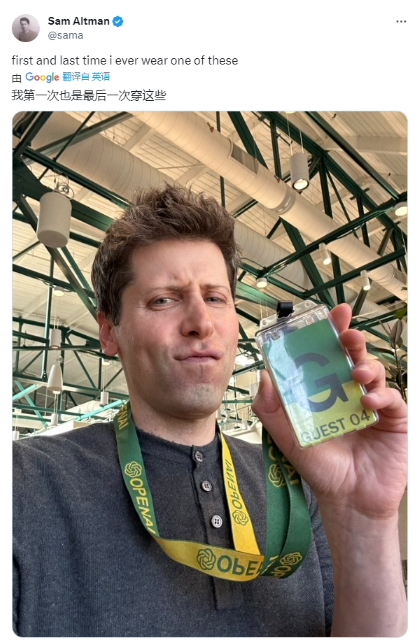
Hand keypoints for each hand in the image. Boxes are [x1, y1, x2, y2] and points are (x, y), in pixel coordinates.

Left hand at [252, 303, 406, 519]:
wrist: (348, 500)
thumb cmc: (320, 466)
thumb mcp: (288, 436)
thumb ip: (271, 408)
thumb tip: (264, 374)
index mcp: (326, 390)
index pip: (328, 354)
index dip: (330, 332)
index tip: (330, 313)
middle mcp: (351, 391)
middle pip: (354, 355)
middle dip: (351, 338)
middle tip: (346, 333)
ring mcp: (374, 403)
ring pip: (374, 371)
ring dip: (365, 365)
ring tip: (355, 372)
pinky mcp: (394, 418)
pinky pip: (391, 397)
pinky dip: (380, 393)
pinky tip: (367, 400)